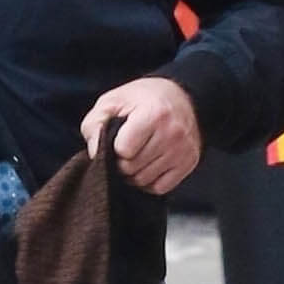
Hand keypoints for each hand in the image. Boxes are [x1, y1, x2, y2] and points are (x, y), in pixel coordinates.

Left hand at [81, 77, 202, 195]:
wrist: (180, 96)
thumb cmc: (140, 99)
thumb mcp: (111, 101)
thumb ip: (94, 125)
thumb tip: (95, 154)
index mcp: (155, 114)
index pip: (124, 150)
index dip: (114, 146)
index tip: (117, 137)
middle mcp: (173, 134)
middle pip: (132, 167)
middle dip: (121, 161)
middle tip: (123, 148)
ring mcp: (184, 150)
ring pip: (144, 180)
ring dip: (132, 173)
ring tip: (133, 156)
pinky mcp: (190, 162)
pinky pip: (160, 187)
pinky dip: (148, 182)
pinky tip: (146, 165)